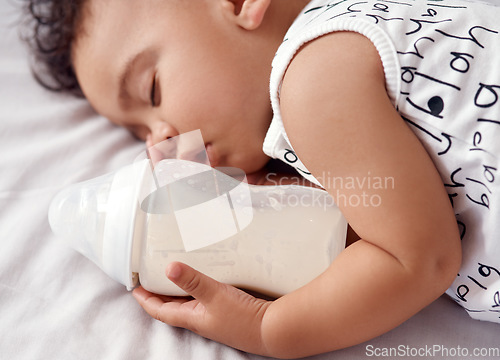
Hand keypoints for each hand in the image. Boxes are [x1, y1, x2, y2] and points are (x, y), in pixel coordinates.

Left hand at [132, 262, 271, 355]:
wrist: (271, 330)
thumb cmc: (242, 318)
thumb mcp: (214, 295)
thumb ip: (193, 280)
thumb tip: (168, 267)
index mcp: (191, 317)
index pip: (159, 310)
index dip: (145, 299)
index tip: (135, 288)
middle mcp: (199, 318)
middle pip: (171, 307)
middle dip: (159, 294)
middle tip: (151, 278)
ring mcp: (213, 316)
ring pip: (188, 303)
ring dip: (177, 291)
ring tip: (173, 275)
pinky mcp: (226, 311)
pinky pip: (204, 299)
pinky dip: (197, 289)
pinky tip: (204, 280)